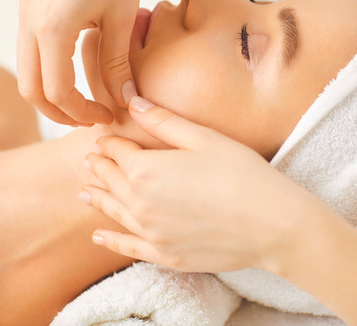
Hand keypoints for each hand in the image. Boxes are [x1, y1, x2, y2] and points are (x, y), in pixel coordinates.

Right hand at [17, 0, 147, 125]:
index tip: (110, 116)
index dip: (83, 112)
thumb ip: (117, 64)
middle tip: (93, 117)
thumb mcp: (123, 17)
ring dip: (54, 90)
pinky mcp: (32, 0)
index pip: (58, 92)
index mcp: (52, 26)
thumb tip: (123, 102)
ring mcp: (26, 8)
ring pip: (28, 69)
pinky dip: (51, 67)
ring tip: (89, 98)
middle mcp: (29, 19)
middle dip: (60, 111)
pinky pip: (32, 47)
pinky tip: (80, 68)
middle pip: (31, 88)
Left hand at [81, 96, 316, 273]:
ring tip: (85, 192)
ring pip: (114, 213)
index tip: (104, 139)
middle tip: (89, 161)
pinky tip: (98, 236)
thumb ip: (162, 121)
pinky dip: (110, 240)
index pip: (118, 152)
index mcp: (146, 170)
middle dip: (99, 169)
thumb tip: (130, 100)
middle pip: (111, 182)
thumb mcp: (203, 138)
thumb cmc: (242, 174)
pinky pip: (127, 247)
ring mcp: (151, 234)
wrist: (271, 223)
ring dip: (98, 199)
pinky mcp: (165, 255)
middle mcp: (140, 204)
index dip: (110, 143)